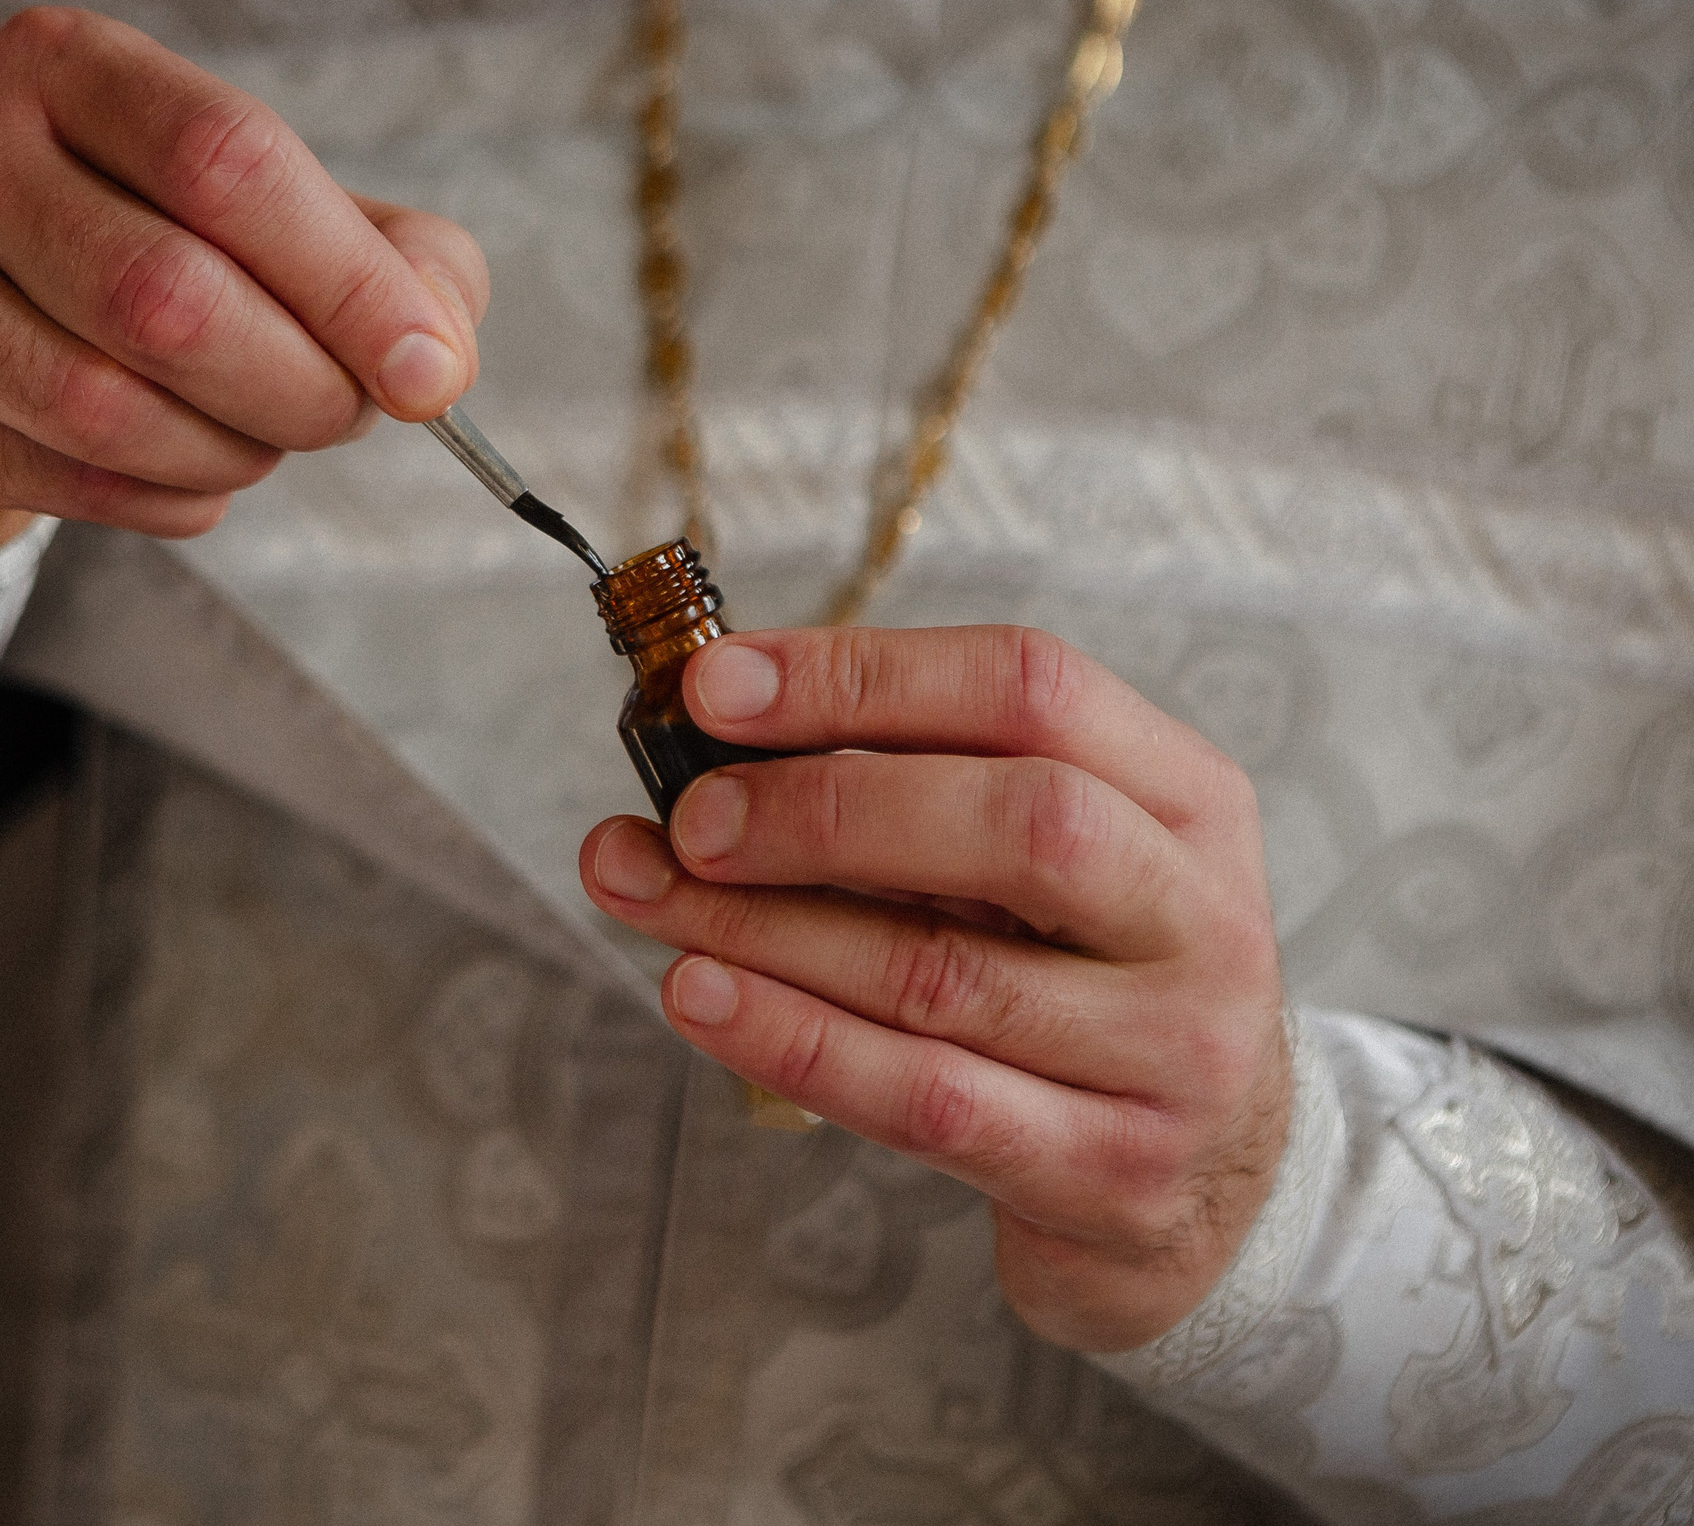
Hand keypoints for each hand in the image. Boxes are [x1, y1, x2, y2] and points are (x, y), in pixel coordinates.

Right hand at [0, 7, 489, 565]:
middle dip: (294, 387)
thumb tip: (435, 357)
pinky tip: (186, 483)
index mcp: (68, 64)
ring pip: (103, 404)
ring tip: (256, 446)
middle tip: (340, 418)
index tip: (427, 374)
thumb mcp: (266, 221)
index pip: (229, 160)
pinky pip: (58, 475)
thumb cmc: (135, 257)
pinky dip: (160, 502)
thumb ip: (389, 261)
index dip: (348, 281)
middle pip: (167, 295)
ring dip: (225, 455)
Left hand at [577, 625, 1288, 1352]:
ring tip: (643, 892)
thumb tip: (710, 743)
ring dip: (765, 928)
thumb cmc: (1087, 981)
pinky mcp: (1107, 1173)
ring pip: (943, 973)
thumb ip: (915, 789)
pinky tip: (698, 995)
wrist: (1219, 1186)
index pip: (1030, 688)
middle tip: (689, 818)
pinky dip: (793, 1040)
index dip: (860, 676)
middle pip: (1024, 825)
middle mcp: (1197, 916)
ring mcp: (1167, 1054)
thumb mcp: (1051, 863)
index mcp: (1186, 796)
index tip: (714, 687)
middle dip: (827, 808)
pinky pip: (926, 1100)